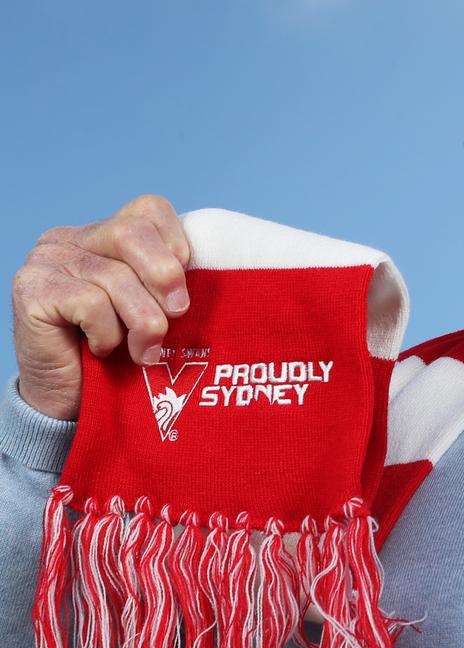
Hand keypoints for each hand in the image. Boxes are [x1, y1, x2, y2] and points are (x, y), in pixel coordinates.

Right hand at [11, 195, 190, 420]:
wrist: (72, 401)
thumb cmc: (120, 354)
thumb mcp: (155, 308)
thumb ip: (170, 282)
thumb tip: (212, 270)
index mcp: (103, 233)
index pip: (148, 210)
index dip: (176, 244)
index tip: (186, 284)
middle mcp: (70, 239)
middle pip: (132, 231)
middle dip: (165, 276)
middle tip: (178, 313)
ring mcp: (46, 261)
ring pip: (115, 277)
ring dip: (142, 322)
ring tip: (145, 351)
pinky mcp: (31, 290)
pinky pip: (91, 303)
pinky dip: (108, 333)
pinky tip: (102, 349)